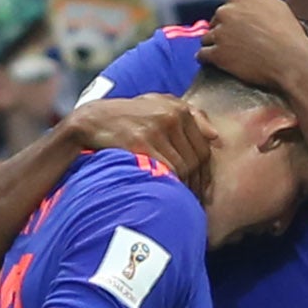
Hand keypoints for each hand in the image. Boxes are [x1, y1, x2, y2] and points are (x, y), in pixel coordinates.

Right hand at [65, 93, 218, 195]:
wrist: (92, 121)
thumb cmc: (127, 116)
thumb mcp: (158, 105)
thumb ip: (190, 115)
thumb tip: (215, 136)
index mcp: (178, 109)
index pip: (203, 148)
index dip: (205, 173)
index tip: (202, 189)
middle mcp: (170, 117)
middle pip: (195, 159)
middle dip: (196, 184)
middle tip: (194, 201)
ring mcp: (155, 130)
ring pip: (182, 168)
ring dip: (184, 188)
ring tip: (182, 202)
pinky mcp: (141, 144)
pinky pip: (165, 171)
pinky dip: (168, 185)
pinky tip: (166, 194)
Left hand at [196, 0, 307, 94]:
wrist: (291, 61)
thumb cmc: (287, 33)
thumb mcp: (275, 5)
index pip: (228, 6)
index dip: (236, 19)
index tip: (244, 28)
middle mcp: (226, 13)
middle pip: (215, 21)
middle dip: (223, 30)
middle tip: (239, 42)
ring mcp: (220, 34)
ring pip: (207, 38)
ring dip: (215, 44)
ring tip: (230, 53)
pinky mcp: (217, 54)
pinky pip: (203, 55)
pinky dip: (207, 58)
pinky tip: (217, 62)